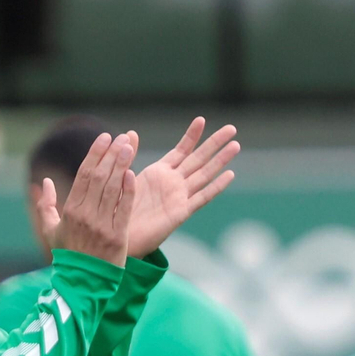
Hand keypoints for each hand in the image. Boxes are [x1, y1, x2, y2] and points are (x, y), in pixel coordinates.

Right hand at [37, 132, 136, 267]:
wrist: (82, 283)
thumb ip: (45, 206)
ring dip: (122, 165)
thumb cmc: (66, 255)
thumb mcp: (50, 231)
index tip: (105, 137)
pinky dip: (128, 190)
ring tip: (129, 147)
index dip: (95, 154)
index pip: (84, 176)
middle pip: (99, 178)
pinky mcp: (118, 236)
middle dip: (111, 155)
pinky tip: (133, 173)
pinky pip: (125, 209)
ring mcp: (102, 226)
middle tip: (122, 137)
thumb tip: (45, 182)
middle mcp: (85, 216)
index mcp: (70, 212)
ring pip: (113, 189)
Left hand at [127, 118, 239, 256]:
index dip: (191, 136)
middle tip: (232, 128)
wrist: (118, 236)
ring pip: (204, 174)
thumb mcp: (122, 177)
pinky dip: (216, 187)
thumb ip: (128, 156)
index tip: (202, 119)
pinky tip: (229, 175)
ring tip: (235, 145)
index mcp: (159, 173)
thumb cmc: (119, 209)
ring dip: (220, 160)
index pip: (180, 150)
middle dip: (214, 143)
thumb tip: (130, 132)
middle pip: (198, 158)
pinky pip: (202, 198)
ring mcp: (179, 197)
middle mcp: (173, 182)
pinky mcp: (180, 212)